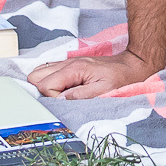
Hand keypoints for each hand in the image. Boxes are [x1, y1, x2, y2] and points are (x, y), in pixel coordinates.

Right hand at [30, 49, 163, 99]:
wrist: (131, 65)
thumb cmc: (120, 78)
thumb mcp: (103, 91)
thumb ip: (80, 96)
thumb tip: (60, 101)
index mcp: (73, 69)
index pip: (44, 85)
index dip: (51, 98)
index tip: (65, 103)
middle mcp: (67, 63)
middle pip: (35, 76)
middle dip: (41, 91)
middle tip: (59, 99)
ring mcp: (66, 62)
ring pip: (39, 72)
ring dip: (44, 85)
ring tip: (59, 95)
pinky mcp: (69, 65)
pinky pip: (48, 70)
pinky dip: (49, 80)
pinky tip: (60, 88)